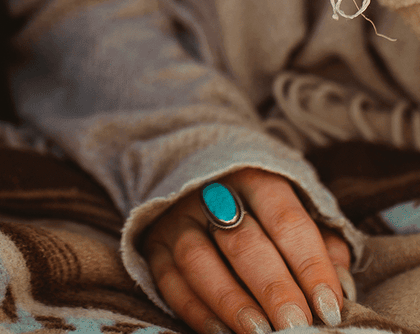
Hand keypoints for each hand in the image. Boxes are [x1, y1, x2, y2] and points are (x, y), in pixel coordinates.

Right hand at [144, 168, 350, 333]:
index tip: (330, 309)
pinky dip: (196, 311)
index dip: (309, 265)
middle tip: (297, 327)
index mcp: (252, 177)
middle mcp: (209, 192)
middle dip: (273, 288)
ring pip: (198, 260)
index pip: (284, 219)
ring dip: (231, 302)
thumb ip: (321, 244)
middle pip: (241, 240)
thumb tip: (343, 289)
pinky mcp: (153, 243)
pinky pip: (169, 280)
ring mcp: (176, 218)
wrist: (196, 178)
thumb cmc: (260, 205)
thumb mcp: (294, 209)